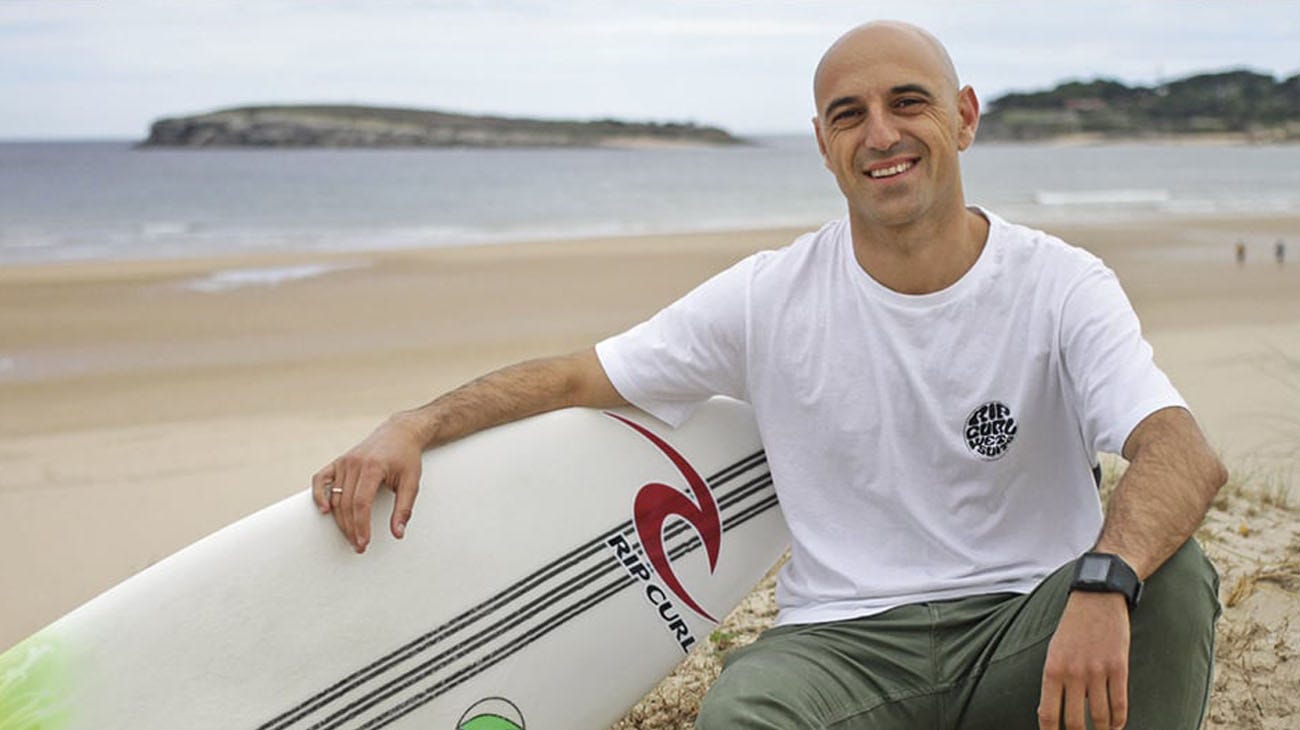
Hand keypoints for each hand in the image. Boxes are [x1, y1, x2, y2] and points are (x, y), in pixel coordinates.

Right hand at [312, 413, 426, 552]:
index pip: (361, 503)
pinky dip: (318, 494)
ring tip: (350, 537)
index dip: (361, 525)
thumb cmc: (406, 458)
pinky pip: (321, 479)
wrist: (399, 433)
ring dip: (339, 520)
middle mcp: (354, 463)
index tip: (364, 542)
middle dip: (351, 528)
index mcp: (373, 467)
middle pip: (346, 503)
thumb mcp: (412, 482)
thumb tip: (398, 533)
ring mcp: (344, 461)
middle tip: (359, 546)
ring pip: (334, 497)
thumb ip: (404, 508)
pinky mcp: (338, 461)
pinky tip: (324, 511)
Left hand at [1037, 591, 1130, 729]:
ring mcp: (1097, 671)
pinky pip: (1120, 705)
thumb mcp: (1054, 651)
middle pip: (1075, 722)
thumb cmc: (1072, 627)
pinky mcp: (1119, 668)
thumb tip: (1051, 713)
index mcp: (1052, 669)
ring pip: (1101, 718)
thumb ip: (1053, 681)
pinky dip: (1119, 722)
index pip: (1048, 714)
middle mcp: (1073, 673)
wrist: (1096, 598)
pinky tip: (1116, 727)